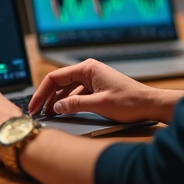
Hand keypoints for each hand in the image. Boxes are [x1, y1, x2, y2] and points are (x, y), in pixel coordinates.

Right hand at [28, 59, 183, 123]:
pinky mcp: (97, 88)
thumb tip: (56, 107)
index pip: (55, 78)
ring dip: (57, 101)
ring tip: (48, 114)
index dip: (41, 93)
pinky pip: (77, 93)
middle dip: (47, 97)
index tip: (34, 106)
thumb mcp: (99, 104)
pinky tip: (64, 112)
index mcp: (87, 68)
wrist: (149, 105)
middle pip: (59, 82)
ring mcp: (93, 79)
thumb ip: (75, 104)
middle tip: (37, 112)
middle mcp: (88, 70)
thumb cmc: (129, 102)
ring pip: (67, 89)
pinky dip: (69, 102)